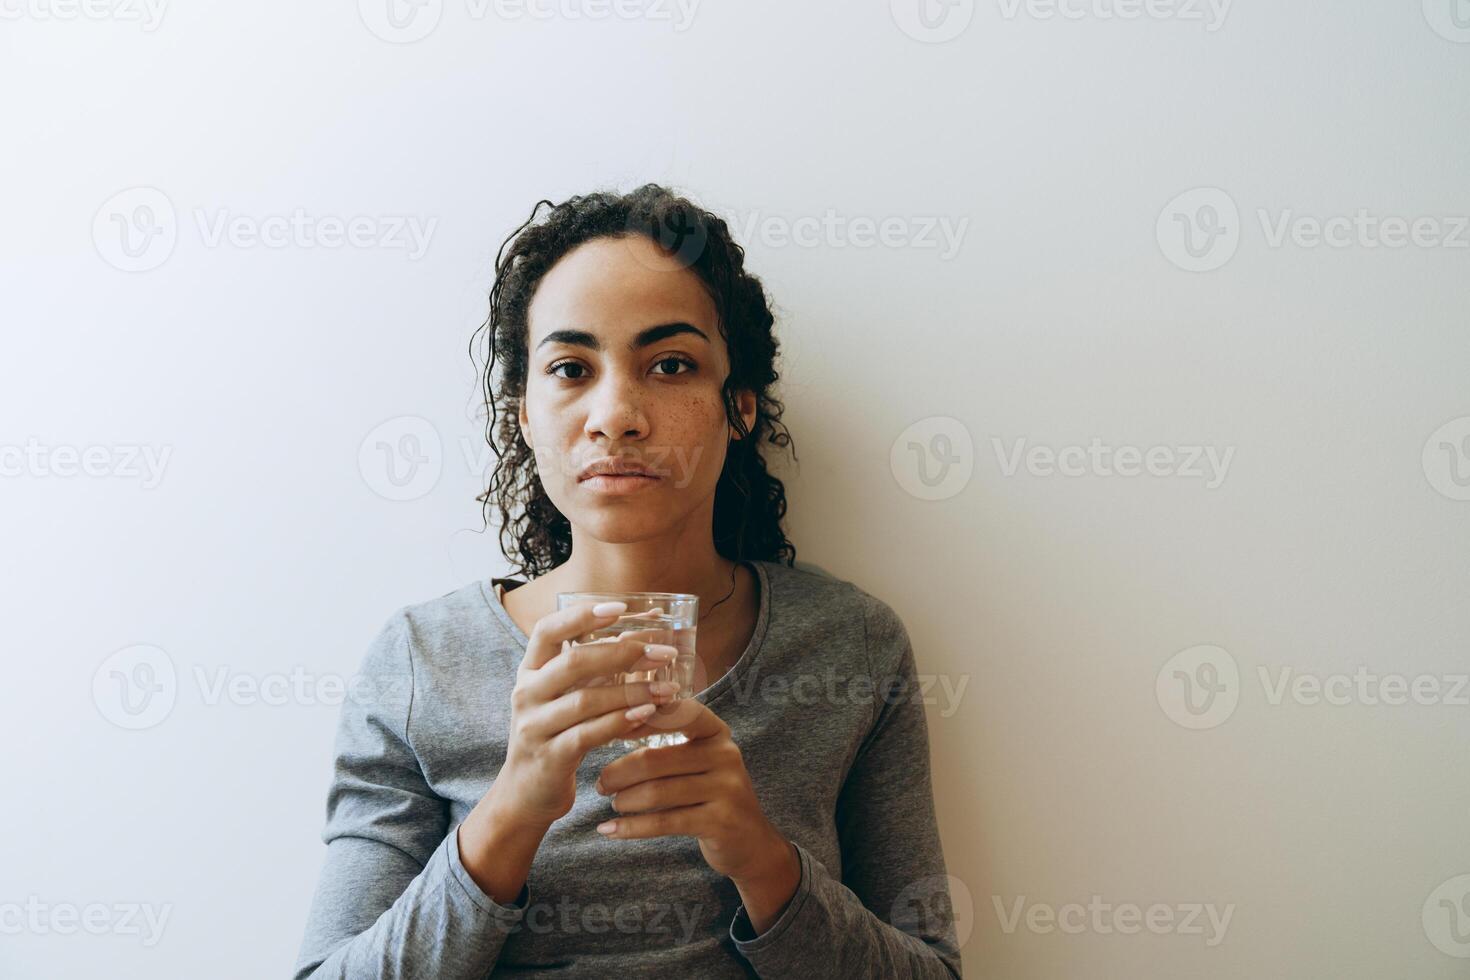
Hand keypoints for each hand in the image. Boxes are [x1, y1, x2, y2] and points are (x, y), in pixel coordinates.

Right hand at [480, 601, 683, 829]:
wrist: (526, 793)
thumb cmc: (556, 734)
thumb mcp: (565, 696)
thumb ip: (594, 669)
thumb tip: (646, 634)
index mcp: (530, 671)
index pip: (547, 630)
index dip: (581, 615)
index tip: (620, 607)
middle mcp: (526, 694)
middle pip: (574, 663)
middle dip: (623, 653)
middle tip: (663, 652)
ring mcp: (534, 727)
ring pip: (586, 700)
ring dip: (632, 692)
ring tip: (667, 688)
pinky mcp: (549, 757)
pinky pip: (589, 734)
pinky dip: (621, 722)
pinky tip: (647, 714)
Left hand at [592, 698, 799, 912]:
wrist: (750, 842)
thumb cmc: (711, 795)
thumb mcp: (700, 761)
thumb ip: (670, 742)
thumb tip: (614, 722)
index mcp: (717, 732)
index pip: (675, 715)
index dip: (640, 720)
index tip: (609, 729)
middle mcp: (725, 755)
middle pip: (656, 760)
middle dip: (619, 772)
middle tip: (601, 783)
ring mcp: (726, 789)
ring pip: (657, 792)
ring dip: (624, 800)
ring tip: (612, 803)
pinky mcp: (719, 821)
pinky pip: (664, 822)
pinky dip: (631, 827)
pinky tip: (610, 830)